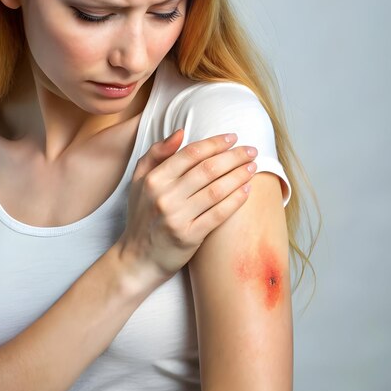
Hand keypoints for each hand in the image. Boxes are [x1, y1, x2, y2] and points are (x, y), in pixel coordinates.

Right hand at [116, 129, 257, 287]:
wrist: (138, 258)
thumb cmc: (142, 215)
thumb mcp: (139, 180)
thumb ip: (156, 153)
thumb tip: (181, 132)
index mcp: (154, 179)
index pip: (190, 154)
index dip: (214, 143)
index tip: (232, 137)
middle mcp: (164, 196)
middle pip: (207, 169)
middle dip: (233, 157)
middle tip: (251, 150)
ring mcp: (177, 218)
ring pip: (216, 190)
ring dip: (239, 176)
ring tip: (252, 167)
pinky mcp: (189, 237)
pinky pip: (218, 214)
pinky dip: (235, 200)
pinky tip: (247, 190)